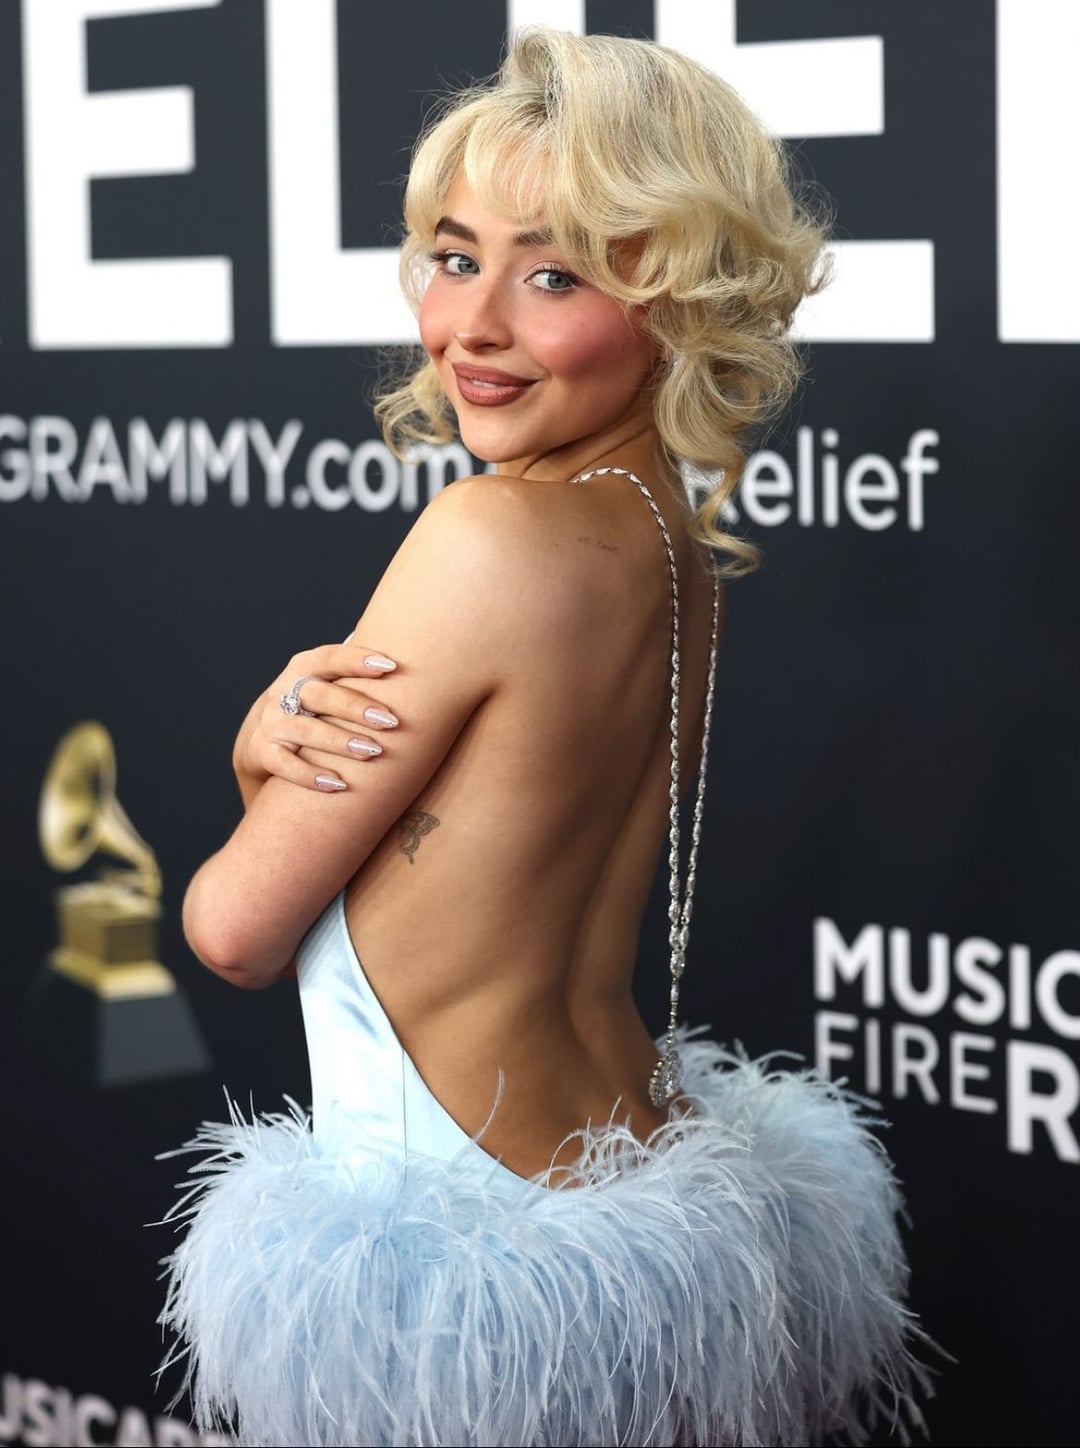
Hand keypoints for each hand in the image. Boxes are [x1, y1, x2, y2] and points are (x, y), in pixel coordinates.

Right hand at [234, 642, 399, 796]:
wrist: (262, 743)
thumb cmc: (313, 711)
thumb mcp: (327, 688)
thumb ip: (355, 676)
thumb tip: (407, 661)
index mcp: (302, 669)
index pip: (329, 658)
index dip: (357, 660)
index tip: (390, 667)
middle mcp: (282, 692)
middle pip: (319, 694)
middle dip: (355, 707)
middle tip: (389, 721)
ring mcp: (271, 722)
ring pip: (304, 730)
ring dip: (339, 741)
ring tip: (371, 752)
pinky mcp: (261, 752)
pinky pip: (284, 764)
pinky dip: (310, 775)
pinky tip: (338, 784)